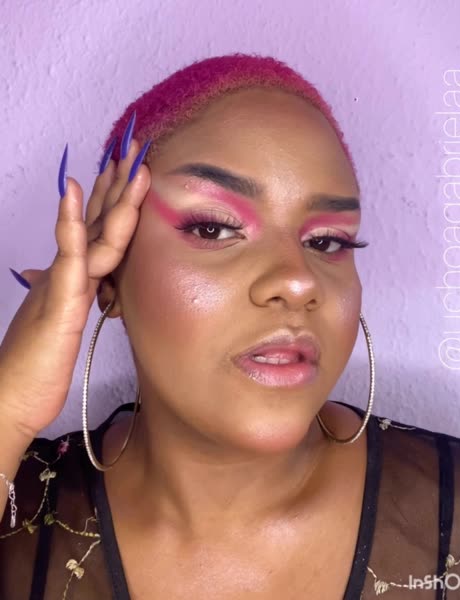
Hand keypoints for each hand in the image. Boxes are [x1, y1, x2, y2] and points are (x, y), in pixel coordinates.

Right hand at [0, 123, 150, 438]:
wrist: (10, 396)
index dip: (115, 198)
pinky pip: (69, 259)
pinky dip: (71, 225)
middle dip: (118, 183)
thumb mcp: (57, 322)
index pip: (99, 229)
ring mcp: (62, 283)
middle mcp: (69, 272)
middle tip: (135, 147)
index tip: (132, 170)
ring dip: (109, 195)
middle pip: (98, 219)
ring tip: (124, 161)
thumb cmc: (36, 362)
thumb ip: (63, 294)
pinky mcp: (58, 303)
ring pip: (91, 232)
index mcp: (75, 276)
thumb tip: (51, 273)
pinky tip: (74, 196)